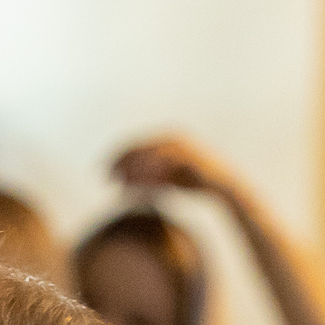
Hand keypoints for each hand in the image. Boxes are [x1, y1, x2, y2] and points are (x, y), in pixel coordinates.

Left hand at [110, 135, 242, 201]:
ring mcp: (182, 146)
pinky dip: (150, 176)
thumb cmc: (192, 183)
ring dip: (132, 169)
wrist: (224, 187)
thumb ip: (144, 179)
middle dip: (119, 160)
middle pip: (139, 145)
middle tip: (104, 175)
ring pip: (150, 154)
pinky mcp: (190, 157)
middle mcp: (173, 137)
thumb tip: (121, 186)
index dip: (116, 156)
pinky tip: (139, 187)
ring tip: (119, 183)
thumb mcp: (164, 180)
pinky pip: (165, 165)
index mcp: (165, 139)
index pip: (135, 143)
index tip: (101, 170)